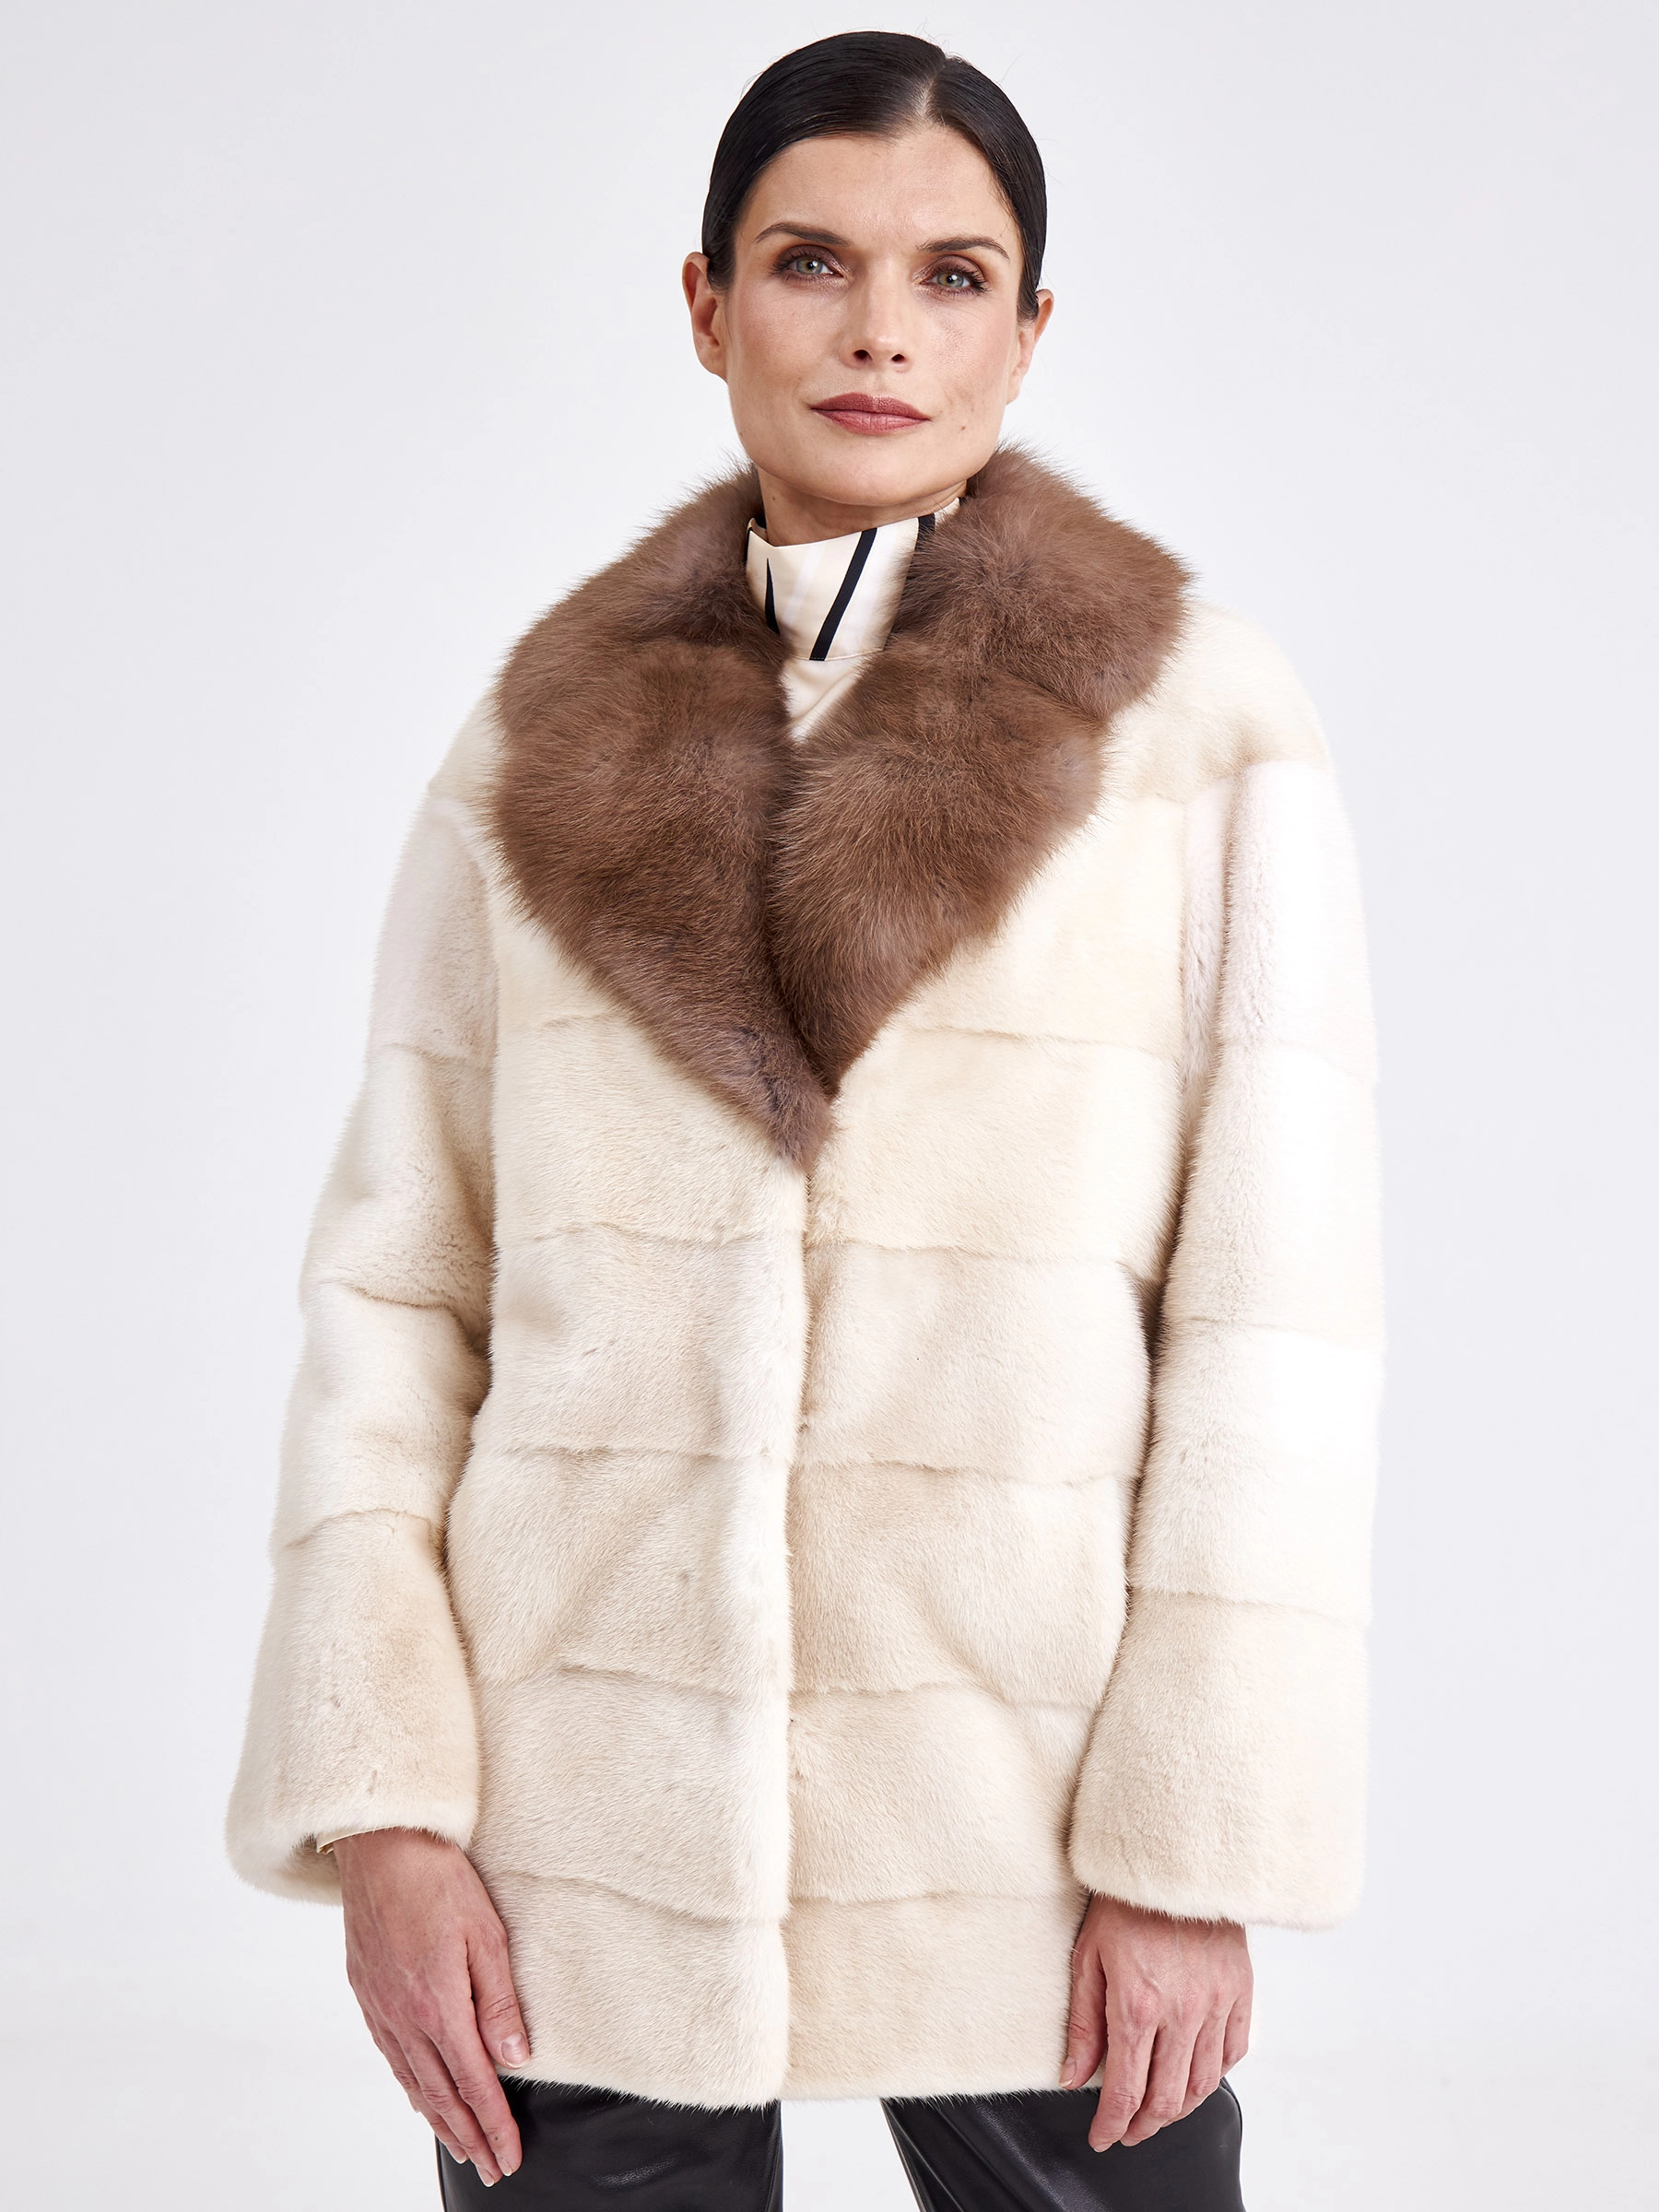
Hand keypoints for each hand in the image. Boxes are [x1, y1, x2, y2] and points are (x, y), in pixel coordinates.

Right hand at [336, 1828, 527, 2184]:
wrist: (379, 1843)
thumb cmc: (437, 1878)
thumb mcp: (486, 1933)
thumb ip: (500, 2001)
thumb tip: (516, 2059)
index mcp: (437, 2005)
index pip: (472, 2083)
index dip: (494, 2124)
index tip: (509, 2156)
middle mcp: (403, 2017)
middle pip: (440, 2094)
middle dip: (469, 2136)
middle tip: (491, 2168)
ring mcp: (380, 2007)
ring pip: (412, 2082)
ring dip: (439, 2120)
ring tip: (461, 2146)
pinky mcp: (366, 1992)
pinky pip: (391, 2057)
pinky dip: (410, 2087)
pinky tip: (419, 2096)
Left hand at [1060, 1893, 1250, 2150]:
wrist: (1172, 1862)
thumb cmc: (1125, 1904)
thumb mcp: (1088, 1958)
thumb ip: (1084, 2025)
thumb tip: (1073, 2078)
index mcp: (1139, 2005)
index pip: (1126, 2090)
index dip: (1112, 2124)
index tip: (1101, 2137)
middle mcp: (1182, 2013)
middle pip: (1167, 2099)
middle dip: (1143, 2126)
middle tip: (1127, 2130)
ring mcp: (1216, 2004)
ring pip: (1202, 2085)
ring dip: (1178, 2110)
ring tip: (1158, 2111)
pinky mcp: (1240, 1993)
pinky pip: (1233, 2054)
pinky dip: (1214, 2076)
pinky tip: (1195, 2075)